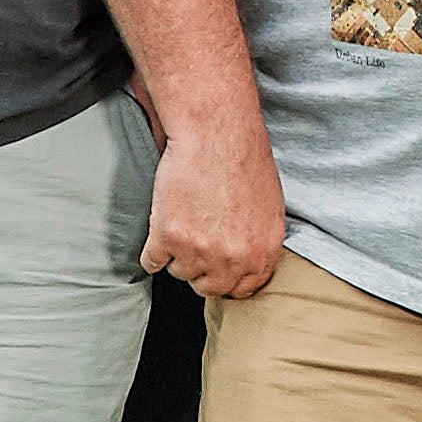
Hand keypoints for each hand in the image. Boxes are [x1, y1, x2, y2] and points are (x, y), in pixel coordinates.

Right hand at [140, 110, 287, 300]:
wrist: (215, 132)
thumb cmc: (244, 160)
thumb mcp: (269, 206)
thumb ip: (258, 241)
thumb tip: (246, 260)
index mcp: (263, 251)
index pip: (244, 289)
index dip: (227, 279)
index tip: (217, 269)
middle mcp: (234, 258)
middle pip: (209, 287)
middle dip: (200, 269)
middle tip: (195, 242)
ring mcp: (201, 251)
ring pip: (179, 273)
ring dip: (177, 253)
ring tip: (183, 220)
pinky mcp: (168, 238)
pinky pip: (152, 263)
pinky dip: (152, 250)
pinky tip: (160, 229)